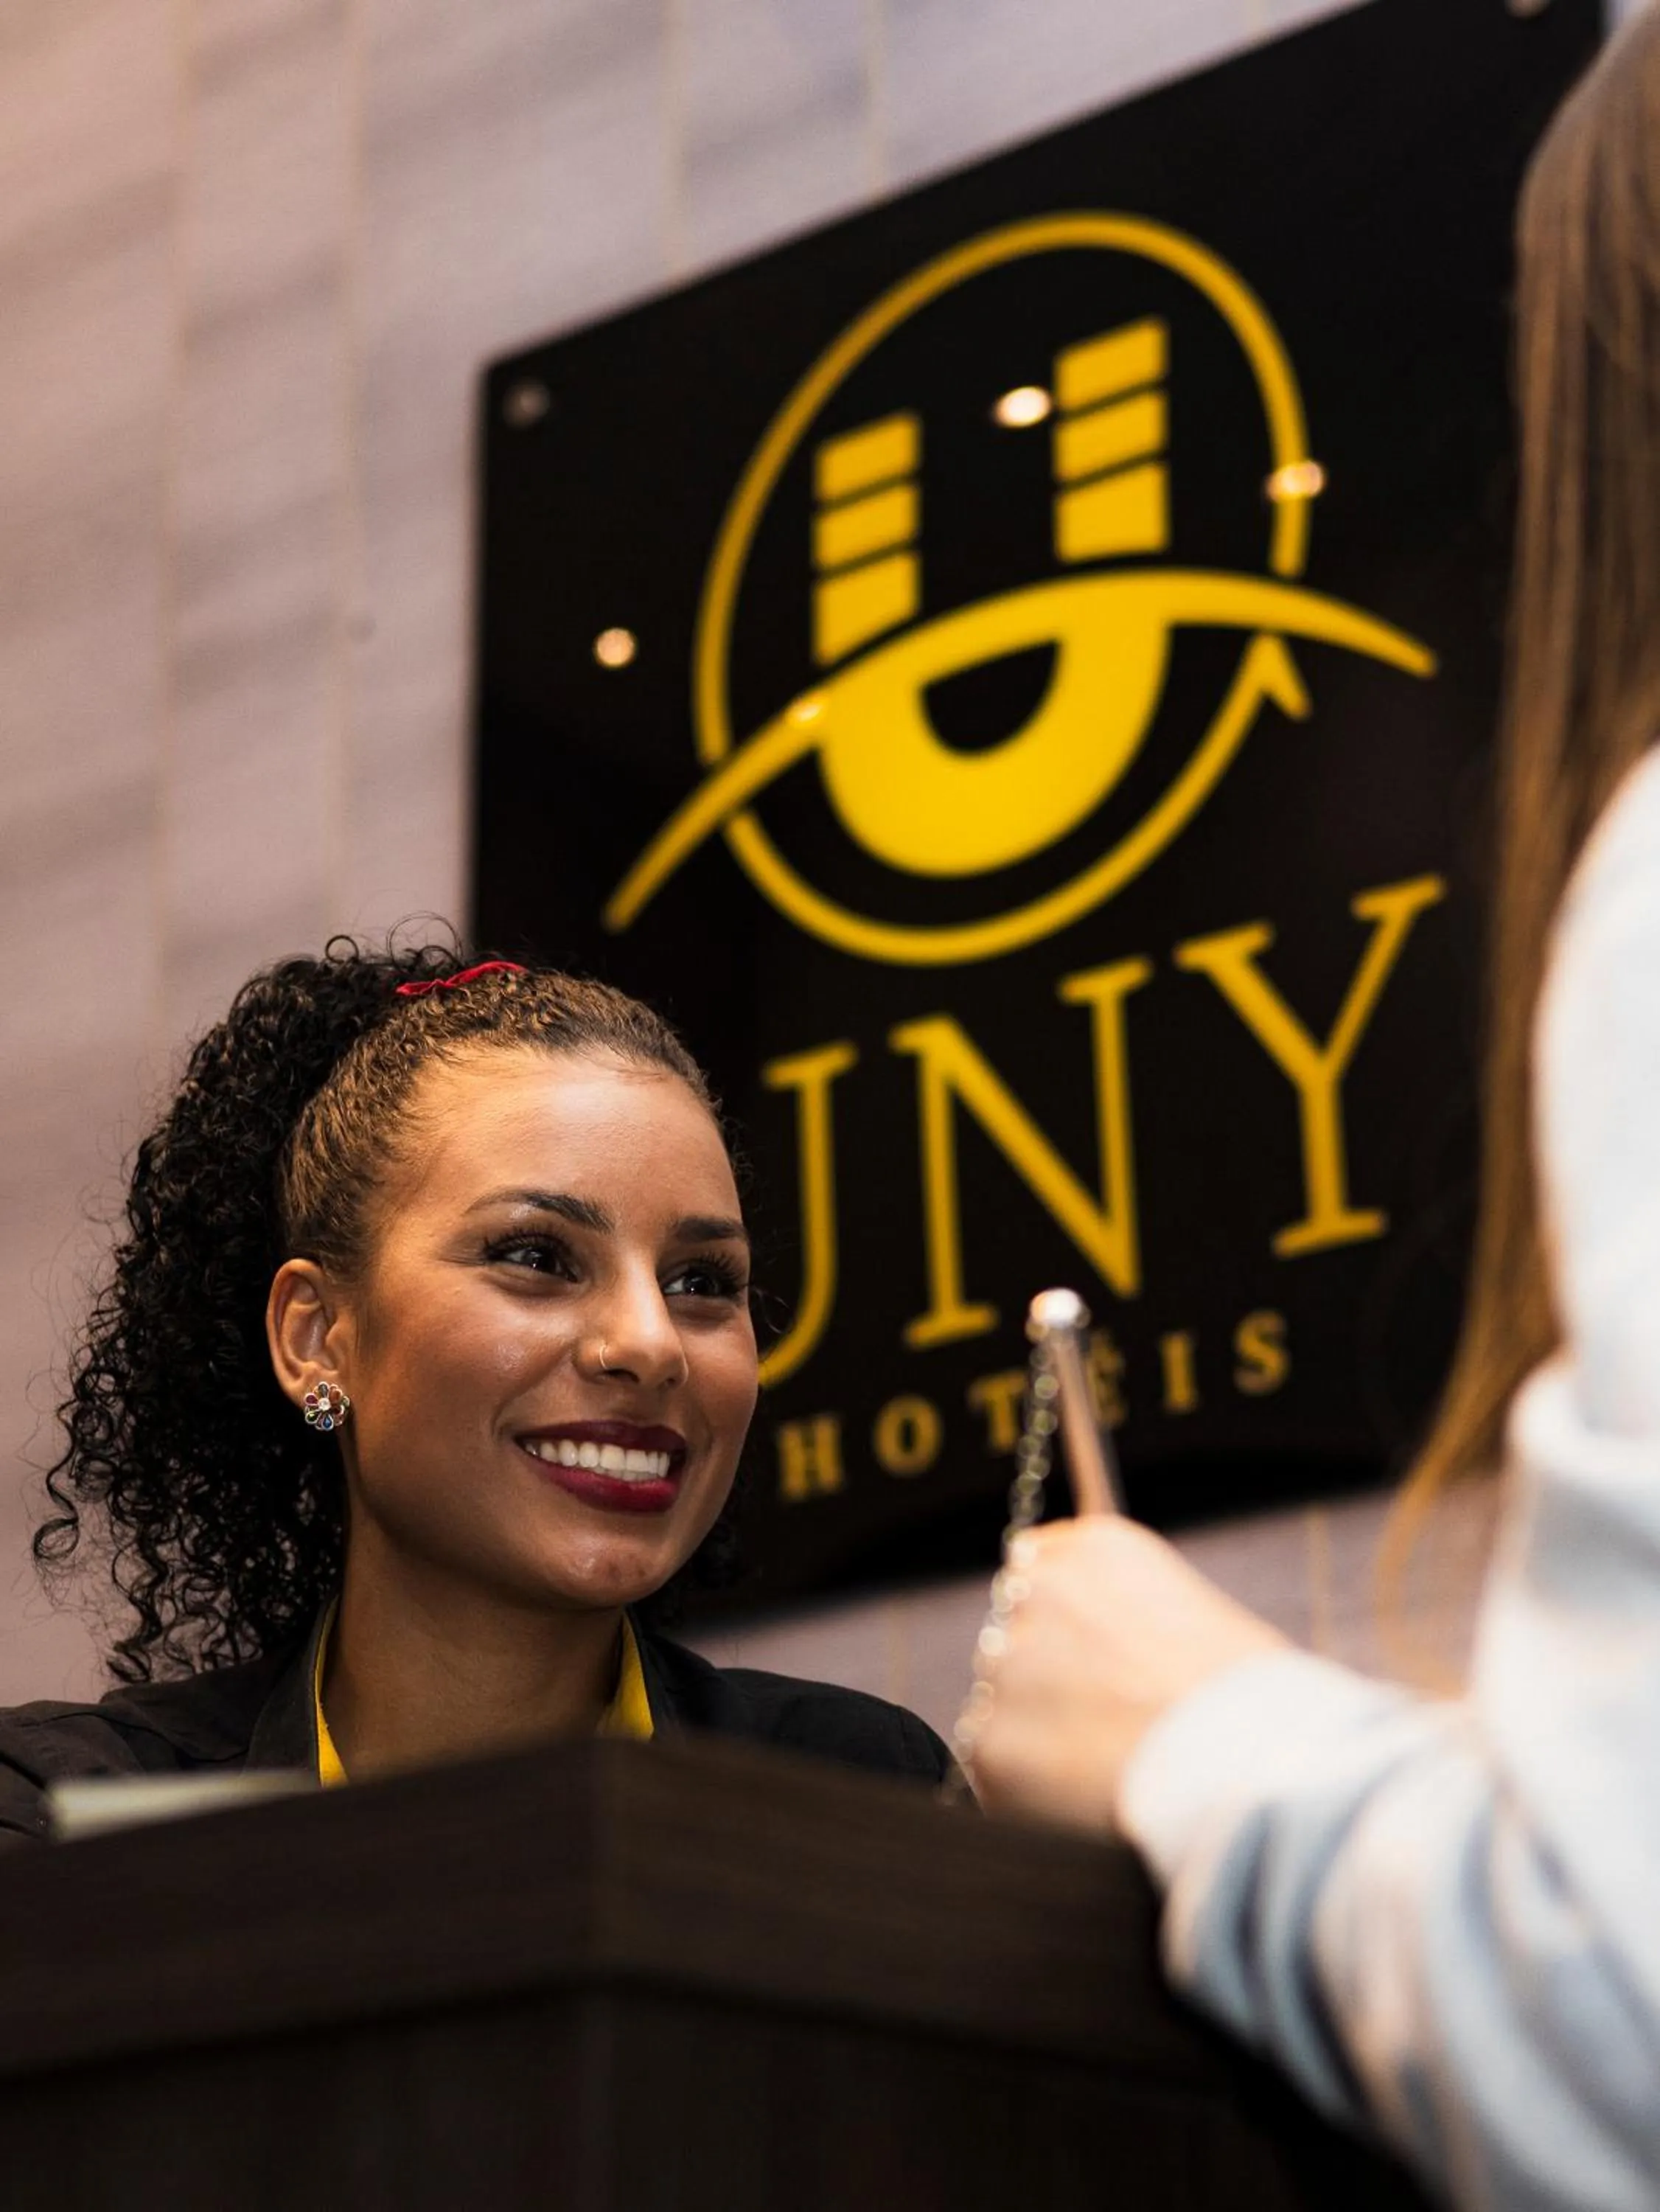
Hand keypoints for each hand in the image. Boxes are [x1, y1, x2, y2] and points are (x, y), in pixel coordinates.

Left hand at [969, 1517, 1288, 1834]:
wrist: (1251, 1765)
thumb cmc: (1254, 1703)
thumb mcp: (1196, 1619)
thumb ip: (1126, 1618)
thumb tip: (1103, 1651)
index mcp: (1093, 1549)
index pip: (1036, 1570)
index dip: (1062, 1627)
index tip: (1087, 1665)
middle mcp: (1036, 1591)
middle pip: (1014, 1640)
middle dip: (1047, 1683)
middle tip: (1106, 1728)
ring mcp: (1005, 1666)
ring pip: (1003, 1707)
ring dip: (1038, 1737)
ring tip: (1110, 1767)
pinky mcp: (991, 1742)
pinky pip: (999, 1772)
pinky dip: (1031, 1794)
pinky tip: (1089, 1801)